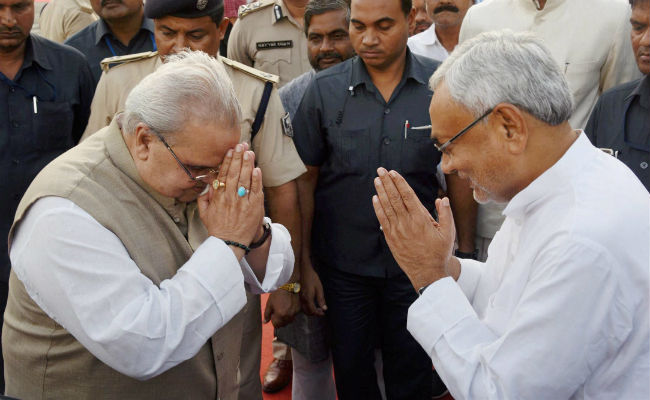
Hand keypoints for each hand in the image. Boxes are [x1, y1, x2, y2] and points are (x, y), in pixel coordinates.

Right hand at [197, 143, 263, 254]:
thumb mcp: (204, 213)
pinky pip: (256, 191)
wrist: (229, 244)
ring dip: (248, 164)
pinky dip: (257, 179)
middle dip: (239, 157)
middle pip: (235, 173)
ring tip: (250, 152)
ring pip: (246, 179)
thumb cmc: (217, 228)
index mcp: (218, 197)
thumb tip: (208, 185)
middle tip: (242, 145)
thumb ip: (204, 198)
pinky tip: (257, 169)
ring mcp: (242, 202)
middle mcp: (230, 197)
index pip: (223, 174)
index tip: (231, 150)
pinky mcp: (253, 208)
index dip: (228, 161)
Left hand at [264, 289, 300, 327]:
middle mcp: (287, 317)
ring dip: (285, 319)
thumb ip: (267, 314)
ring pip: (289, 321)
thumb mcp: (269, 303)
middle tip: (278, 313)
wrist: (289, 287)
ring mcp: (294, 314)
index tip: (273, 315)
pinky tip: (289, 308)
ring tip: (284, 311)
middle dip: (279, 321)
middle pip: (283, 324)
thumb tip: (264, 322)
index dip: (273, 321)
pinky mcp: (298, 311)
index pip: (276, 325)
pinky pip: (293, 316)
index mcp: (280, 315)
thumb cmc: (278, 295)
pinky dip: (290, 314)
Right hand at [300, 261, 326, 315]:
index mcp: (308, 298)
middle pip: (307, 312)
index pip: (313, 311)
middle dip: (314, 313)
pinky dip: (307, 307)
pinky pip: (302, 305)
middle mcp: (302, 300)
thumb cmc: (312, 278)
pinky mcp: (298, 295)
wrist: (303, 270)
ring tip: (317, 308)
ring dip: (310, 311)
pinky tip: (311, 303)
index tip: (323, 313)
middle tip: (321, 311)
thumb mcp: (319, 288)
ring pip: (304, 309)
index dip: (318, 314)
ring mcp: (299, 298)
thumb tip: (324, 308)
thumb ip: (321, 299)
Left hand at [372, 168, 455, 289]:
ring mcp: (397, 231)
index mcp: (421, 219)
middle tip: (381, 170)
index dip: (399, 182)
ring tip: (377, 180)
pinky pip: (382, 220)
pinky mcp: (391, 238)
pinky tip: (375, 199)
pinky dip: (378, 208)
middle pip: (394, 197)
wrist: (427, 273)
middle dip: (387, 182)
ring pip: (387, 207)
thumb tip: (442, 199)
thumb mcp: (449, 233)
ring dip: (381, 192)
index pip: (407, 195)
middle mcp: (407, 223)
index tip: (393, 173)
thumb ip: (446, 214)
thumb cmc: (439, 253)